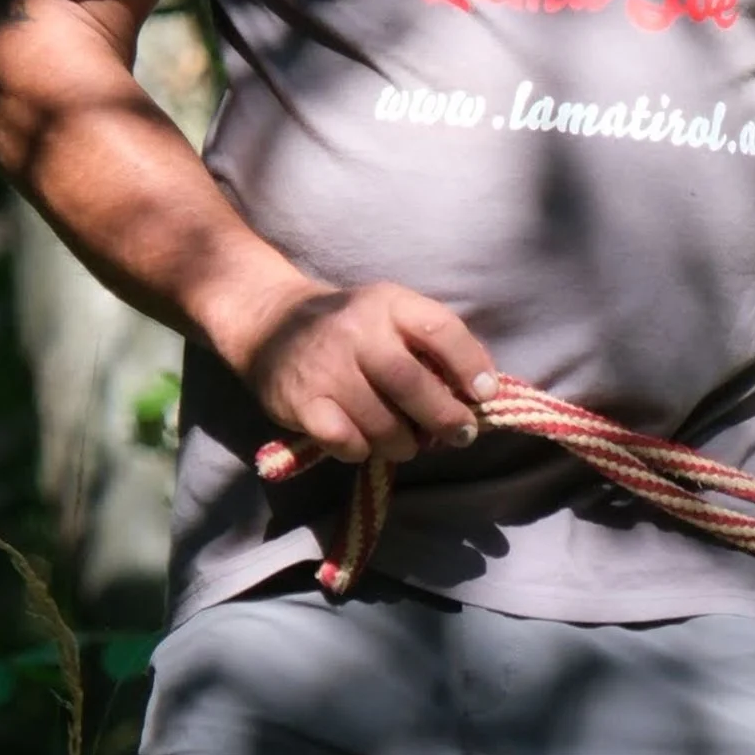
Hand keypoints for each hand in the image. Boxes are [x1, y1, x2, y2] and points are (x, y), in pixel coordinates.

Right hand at [220, 272, 494, 464]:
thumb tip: (483, 392)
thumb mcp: (391, 315)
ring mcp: (326, 368)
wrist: (269, 322)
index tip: (485, 394)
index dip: (470, 365)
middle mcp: (356, 331)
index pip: (439, 330)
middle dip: (446, 419)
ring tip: (406, 441)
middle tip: (460, 435)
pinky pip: (347, 443)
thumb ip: (434, 345)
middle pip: (412, 385)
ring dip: (405, 444)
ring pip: (383, 425)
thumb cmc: (350, 328)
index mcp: (388, 304)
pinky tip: (363, 440)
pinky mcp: (302, 403)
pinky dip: (363, 450)